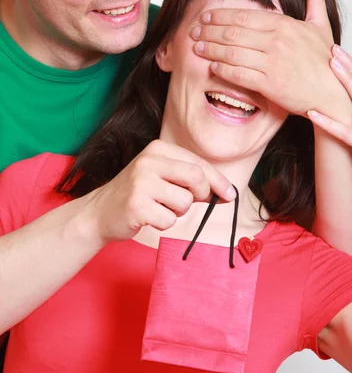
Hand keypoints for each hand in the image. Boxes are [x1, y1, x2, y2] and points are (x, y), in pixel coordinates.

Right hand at [84, 140, 235, 242]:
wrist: (100, 212)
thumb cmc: (139, 194)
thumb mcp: (162, 177)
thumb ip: (191, 181)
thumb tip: (226, 192)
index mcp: (158, 149)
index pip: (199, 163)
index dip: (218, 181)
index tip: (230, 195)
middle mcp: (149, 161)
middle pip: (196, 178)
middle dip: (200, 195)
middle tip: (187, 202)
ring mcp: (141, 183)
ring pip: (185, 202)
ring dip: (177, 212)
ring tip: (158, 207)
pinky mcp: (136, 205)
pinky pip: (169, 220)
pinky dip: (163, 224)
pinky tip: (148, 217)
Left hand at [192, 0, 351, 122]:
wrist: (332, 93)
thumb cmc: (326, 61)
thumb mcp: (321, 25)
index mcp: (285, 25)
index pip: (244, 16)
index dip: (221, 15)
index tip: (206, 16)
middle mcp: (276, 41)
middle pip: (233, 32)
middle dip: (209, 31)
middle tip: (194, 31)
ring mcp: (272, 63)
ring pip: (232, 53)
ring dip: (211, 49)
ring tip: (197, 48)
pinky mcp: (269, 84)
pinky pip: (239, 75)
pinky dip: (222, 70)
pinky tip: (212, 67)